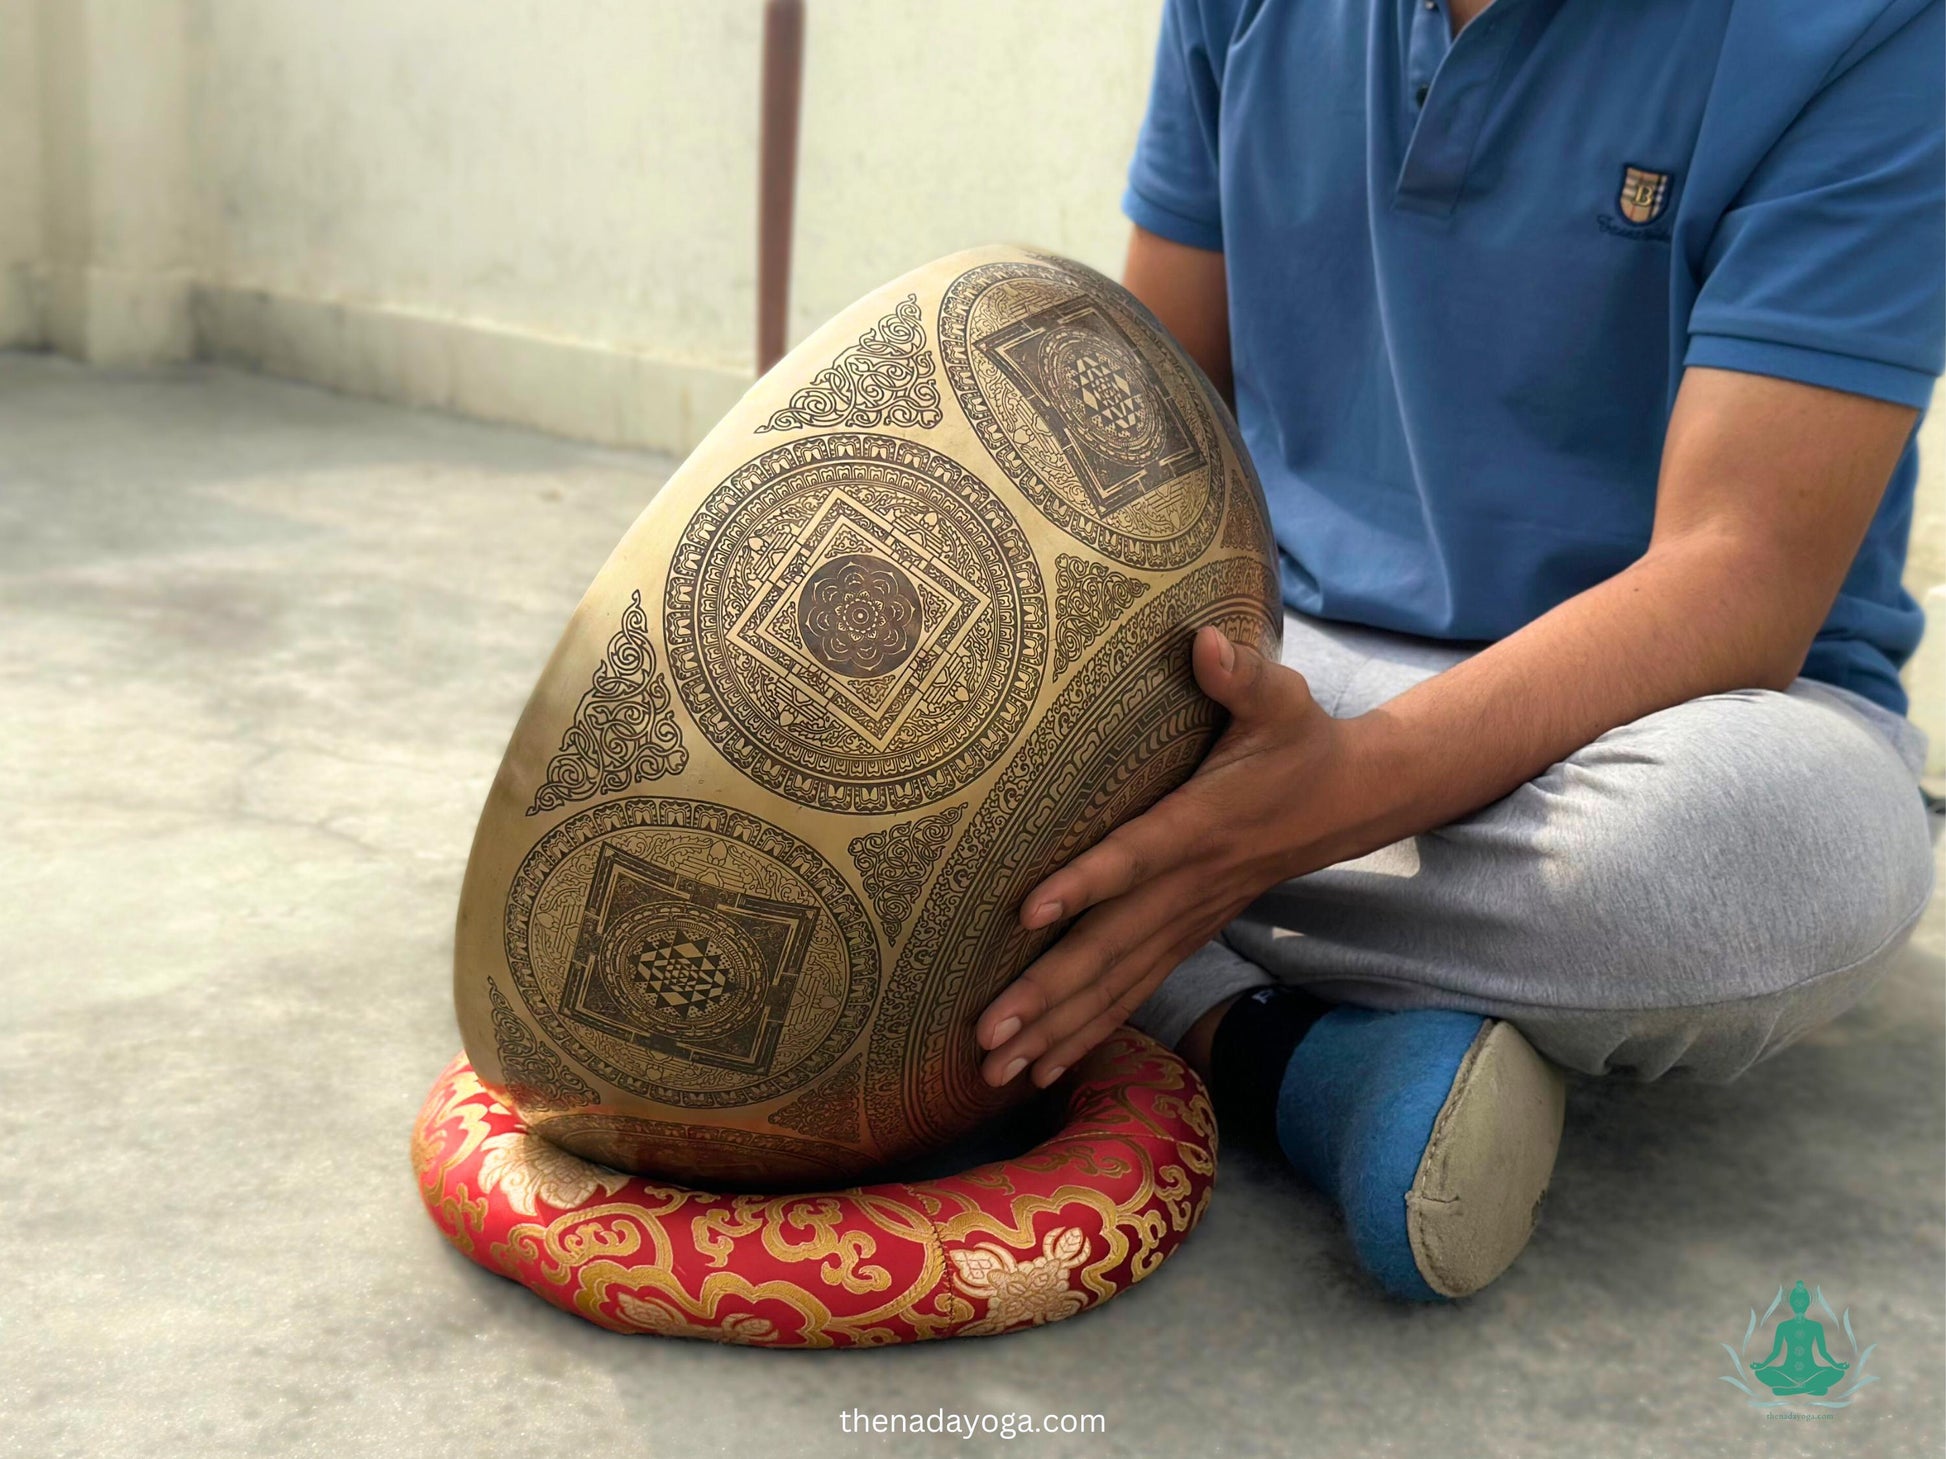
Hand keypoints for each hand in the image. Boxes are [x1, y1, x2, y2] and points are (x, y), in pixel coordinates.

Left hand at [974, 625, 1381, 1088]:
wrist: (1351, 799)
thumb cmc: (1297, 739)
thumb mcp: (1281, 698)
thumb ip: (1242, 675)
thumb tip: (1207, 640)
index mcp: (1202, 825)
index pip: (1137, 857)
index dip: (1086, 884)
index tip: (1029, 911)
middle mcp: (1191, 886)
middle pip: (1110, 948)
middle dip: (1047, 996)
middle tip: (988, 1035)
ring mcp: (1189, 920)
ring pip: (1117, 986)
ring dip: (1057, 1031)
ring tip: (997, 1071)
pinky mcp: (1186, 936)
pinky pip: (1134, 993)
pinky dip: (1090, 1033)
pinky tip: (1045, 1069)